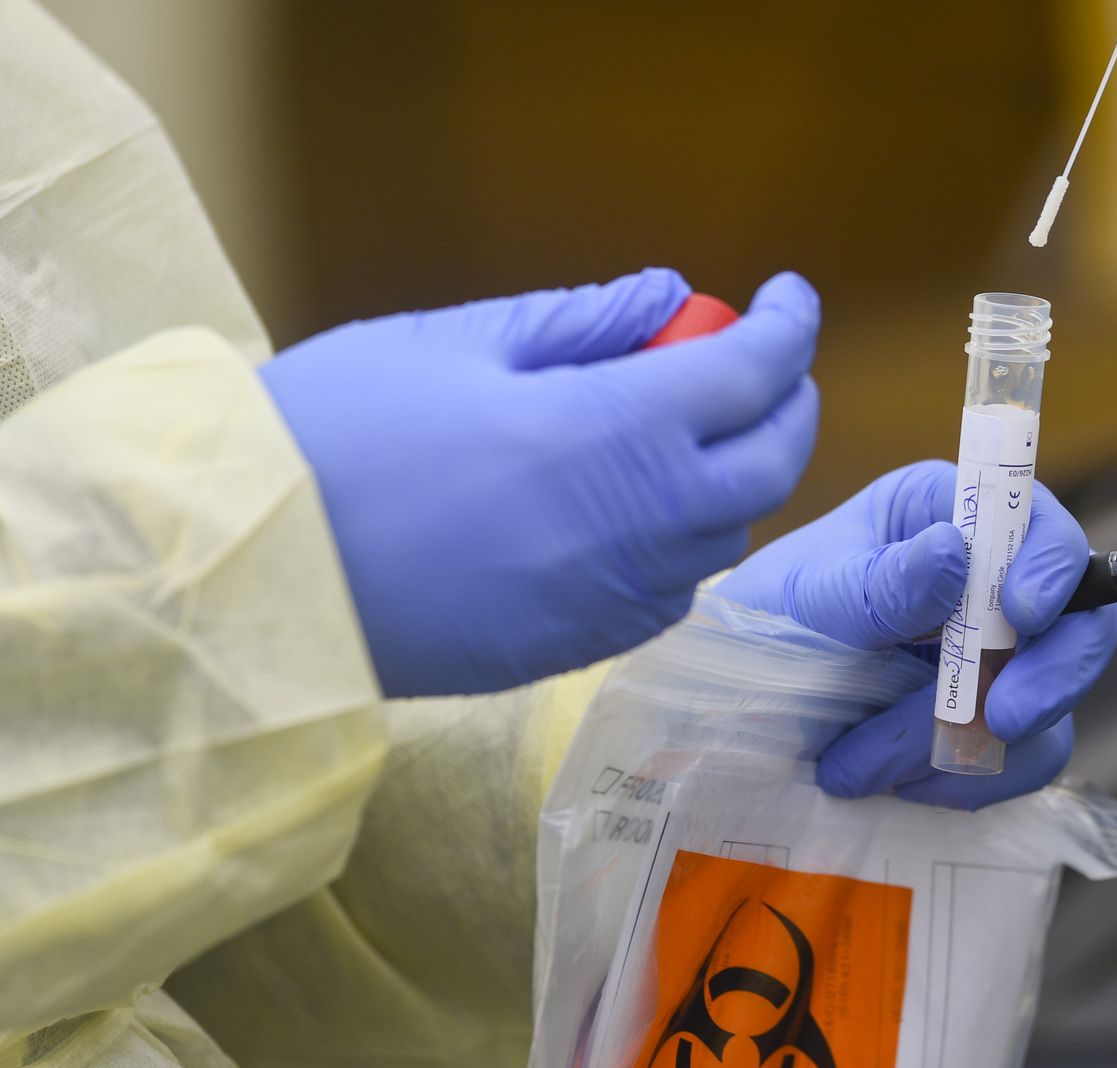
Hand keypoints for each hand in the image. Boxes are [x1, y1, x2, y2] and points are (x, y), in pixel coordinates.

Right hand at [261, 269, 819, 695]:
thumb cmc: (339, 432)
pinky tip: (638, 508)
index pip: (754, 373)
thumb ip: (584, 322)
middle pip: (772, 463)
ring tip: (689, 430)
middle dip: (788, 403)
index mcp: (618, 432)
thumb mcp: (460, 343)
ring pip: (728, 532)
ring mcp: (616, 597)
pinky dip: (684, 540)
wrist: (252, 570)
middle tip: (763, 365)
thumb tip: (672, 297)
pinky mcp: (582, 647)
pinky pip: (672, 589)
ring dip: (736, 475)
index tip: (789, 297)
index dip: (789, 326)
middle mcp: (642, 524)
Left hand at [715, 460, 1116, 808]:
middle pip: (1079, 619)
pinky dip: (966, 781)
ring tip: (867, 766)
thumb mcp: (806, 596)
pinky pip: (1022, 760)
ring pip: (1052, 701)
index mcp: (946, 514)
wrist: (729, 708)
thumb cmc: (761, 623)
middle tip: (1002, 719)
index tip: (1021, 614)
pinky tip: (898, 785)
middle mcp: (986, 580)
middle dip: (1048, 675)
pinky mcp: (990, 726)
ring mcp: (996, 658)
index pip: (1038, 523)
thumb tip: (955, 554)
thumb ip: (880, 583)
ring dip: (974, 744)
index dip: (1051, 566)